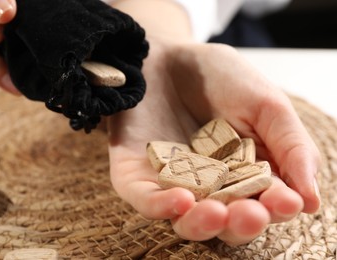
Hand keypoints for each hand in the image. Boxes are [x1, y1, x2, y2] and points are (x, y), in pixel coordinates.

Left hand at [108, 42, 320, 244]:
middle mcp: (210, 186)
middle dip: (241, 223)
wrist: (167, 57)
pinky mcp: (136, 176)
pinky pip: (145, 200)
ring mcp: (172, 184)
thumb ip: (292, 148)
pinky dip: (161, 206)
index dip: (276, 207)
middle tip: (252, 214)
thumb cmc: (220, 77)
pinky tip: (180, 201)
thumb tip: (312, 202)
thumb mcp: (266, 104)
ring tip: (217, 214)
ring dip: (202, 224)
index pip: (265, 202)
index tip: (286, 201)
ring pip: (187, 220)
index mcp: (245, 173)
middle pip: (227, 220)